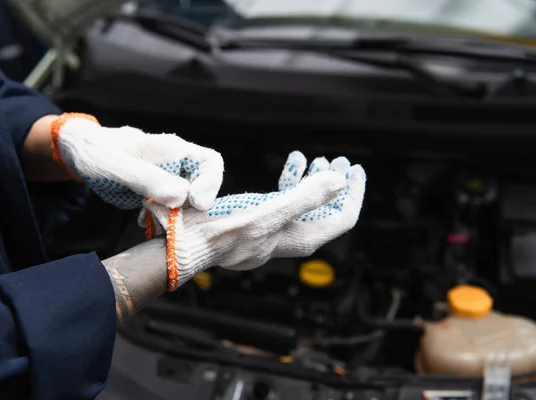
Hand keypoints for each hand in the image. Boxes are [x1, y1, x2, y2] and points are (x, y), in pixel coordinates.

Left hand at [50, 113, 223, 209]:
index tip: (197, 205)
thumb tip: (181, 196)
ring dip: (177, 218)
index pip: (211, 162)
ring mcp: (169, 180)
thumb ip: (147, 179)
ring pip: (188, 204)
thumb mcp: (116, 167)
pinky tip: (144, 220)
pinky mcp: (160, 194)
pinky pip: (172, 211)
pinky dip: (162, 220)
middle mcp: (177, 165)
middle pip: (203, 188)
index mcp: (173, 150)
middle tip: (171, 221)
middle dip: (192, 209)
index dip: (211, 184)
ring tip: (152, 220)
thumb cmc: (97, 153)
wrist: (81, 153)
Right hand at [140, 151, 365, 290]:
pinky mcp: (255, 223)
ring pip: (303, 206)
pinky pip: (282, 203)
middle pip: (324, 212)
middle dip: (334, 185)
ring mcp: (272, 231)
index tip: (354, 169)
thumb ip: (304, 198)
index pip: (341, 219)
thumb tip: (340, 181)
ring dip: (312, 181)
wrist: (181, 245)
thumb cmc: (218, 234)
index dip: (353, 194)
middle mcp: (289, 238)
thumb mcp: (264, 214)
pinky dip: (288, 183)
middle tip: (337, 160)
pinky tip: (290, 164)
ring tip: (314, 159)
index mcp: (297, 240)